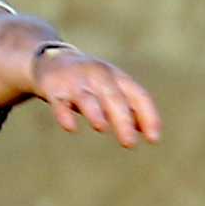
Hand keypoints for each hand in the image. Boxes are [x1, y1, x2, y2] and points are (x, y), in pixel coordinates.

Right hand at [35, 50, 162, 147]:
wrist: (51, 61)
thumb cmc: (90, 81)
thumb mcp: (112, 90)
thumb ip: (130, 109)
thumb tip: (150, 132)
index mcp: (117, 78)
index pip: (138, 96)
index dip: (148, 116)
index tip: (154, 139)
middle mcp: (98, 77)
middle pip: (114, 98)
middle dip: (123, 120)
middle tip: (130, 144)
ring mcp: (76, 82)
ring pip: (87, 98)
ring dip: (95, 112)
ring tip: (102, 128)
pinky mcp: (54, 89)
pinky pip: (59, 103)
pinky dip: (64, 114)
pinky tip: (71, 127)